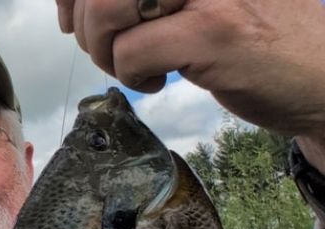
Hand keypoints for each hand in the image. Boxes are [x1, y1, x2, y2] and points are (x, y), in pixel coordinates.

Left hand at [54, 0, 324, 150]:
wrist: (319, 74)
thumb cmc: (252, 34)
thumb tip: (76, 5)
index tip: (70, 20)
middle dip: (86, 27)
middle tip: (111, 53)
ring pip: (106, 9)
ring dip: (106, 52)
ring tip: (135, 66)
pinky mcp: (215, 31)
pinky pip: (132, 53)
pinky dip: (132, 77)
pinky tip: (160, 81)